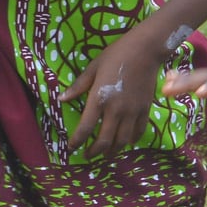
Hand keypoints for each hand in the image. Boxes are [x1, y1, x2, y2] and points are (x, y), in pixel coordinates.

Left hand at [60, 37, 165, 158]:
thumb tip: (61, 98)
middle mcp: (116, 109)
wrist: (145, 50)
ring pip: (122, 140)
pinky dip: (132, 140)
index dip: (77, 141)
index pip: (85, 128)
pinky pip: (138, 131)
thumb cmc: (116, 55)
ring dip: (112, 151)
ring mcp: (132, 111)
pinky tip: (127, 142)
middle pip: (104, 140)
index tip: (71, 147)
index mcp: (99, 99)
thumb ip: (78, 86)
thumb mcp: (93, 67)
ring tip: (106, 154)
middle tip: (87, 156)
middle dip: (94, 152)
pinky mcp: (145, 109)